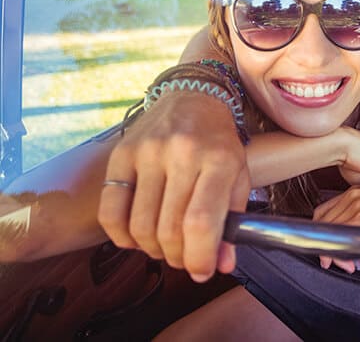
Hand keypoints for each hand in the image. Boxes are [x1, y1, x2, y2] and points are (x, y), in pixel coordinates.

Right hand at [98, 92, 249, 281]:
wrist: (192, 98)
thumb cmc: (218, 142)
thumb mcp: (238, 176)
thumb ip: (232, 221)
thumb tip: (222, 265)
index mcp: (218, 159)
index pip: (201, 221)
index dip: (199, 257)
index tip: (202, 272)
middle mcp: (181, 153)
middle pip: (168, 229)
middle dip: (178, 257)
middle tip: (184, 258)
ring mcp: (147, 152)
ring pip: (140, 226)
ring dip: (152, 250)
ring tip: (164, 246)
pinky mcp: (120, 154)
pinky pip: (110, 211)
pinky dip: (121, 236)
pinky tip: (136, 237)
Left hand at [313, 174, 359, 271]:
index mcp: (358, 193)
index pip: (327, 213)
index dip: (326, 233)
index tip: (334, 250)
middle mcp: (354, 197)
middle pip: (323, 223)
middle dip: (327, 247)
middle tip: (339, 262)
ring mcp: (357, 207)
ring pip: (328, 232)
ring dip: (332, 254)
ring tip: (345, 265)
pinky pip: (339, 239)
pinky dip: (338, 254)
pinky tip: (348, 263)